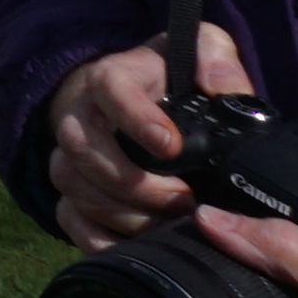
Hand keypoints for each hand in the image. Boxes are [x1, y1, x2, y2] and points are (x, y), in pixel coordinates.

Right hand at [48, 23, 255, 246]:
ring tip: (169, 225)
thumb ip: (218, 60)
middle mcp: (81, 116)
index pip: (110, 88)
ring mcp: (70, 156)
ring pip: (74, 186)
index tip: (172, 145)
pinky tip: (138, 246)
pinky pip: (69, 219)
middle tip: (183, 199)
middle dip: (133, 182)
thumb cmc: (169, 77)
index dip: (135, 117)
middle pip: (84, 148)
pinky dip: (98, 237)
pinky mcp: (70, 191)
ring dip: (122, 213)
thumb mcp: (199, 52)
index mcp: (113, 78)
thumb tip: (229, 92)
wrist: (126, 99)